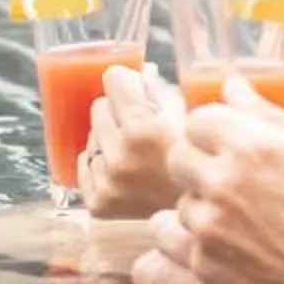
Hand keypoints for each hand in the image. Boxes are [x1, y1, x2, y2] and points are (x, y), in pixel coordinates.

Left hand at [80, 65, 184, 218]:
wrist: (199, 211)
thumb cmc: (200, 161)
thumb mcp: (188, 118)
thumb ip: (160, 90)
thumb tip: (138, 72)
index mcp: (143, 129)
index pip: (112, 80)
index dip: (127, 84)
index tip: (135, 91)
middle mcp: (120, 155)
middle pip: (98, 107)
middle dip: (119, 113)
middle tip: (143, 129)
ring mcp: (107, 181)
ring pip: (91, 137)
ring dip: (110, 140)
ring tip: (138, 155)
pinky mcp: (99, 202)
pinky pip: (84, 165)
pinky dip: (100, 165)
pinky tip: (126, 172)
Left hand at [156, 77, 283, 283]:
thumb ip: (271, 118)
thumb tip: (233, 87)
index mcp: (251, 146)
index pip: (198, 118)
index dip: (215, 129)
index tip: (232, 142)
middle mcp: (220, 183)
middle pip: (178, 156)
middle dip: (200, 162)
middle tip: (233, 179)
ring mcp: (208, 228)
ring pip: (179, 201)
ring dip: (201, 205)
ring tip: (240, 220)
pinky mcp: (204, 266)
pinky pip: (181, 241)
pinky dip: (200, 241)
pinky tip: (236, 247)